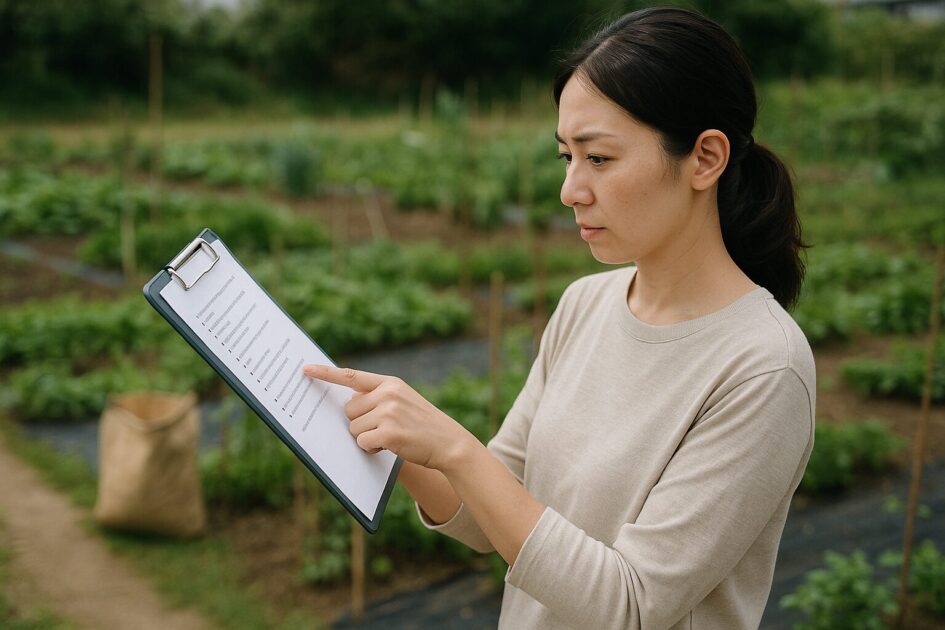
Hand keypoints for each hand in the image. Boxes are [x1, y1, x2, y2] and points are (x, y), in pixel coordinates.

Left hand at [302, 364, 475, 471]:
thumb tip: (348, 404)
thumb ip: (379, 397)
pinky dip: (371, 449)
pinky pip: (362, 442)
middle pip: (349, 410)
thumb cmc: (423, 424)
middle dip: (360, 423)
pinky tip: (390, 446)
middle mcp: (388, 394)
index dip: (326, 373)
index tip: (305, 369)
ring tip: (391, 437)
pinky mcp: (388, 432)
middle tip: (383, 428)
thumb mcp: (404, 401)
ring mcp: (388, 412)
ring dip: (366, 438)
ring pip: (353, 428)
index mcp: (390, 383)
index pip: (351, 376)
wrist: (449, 442)